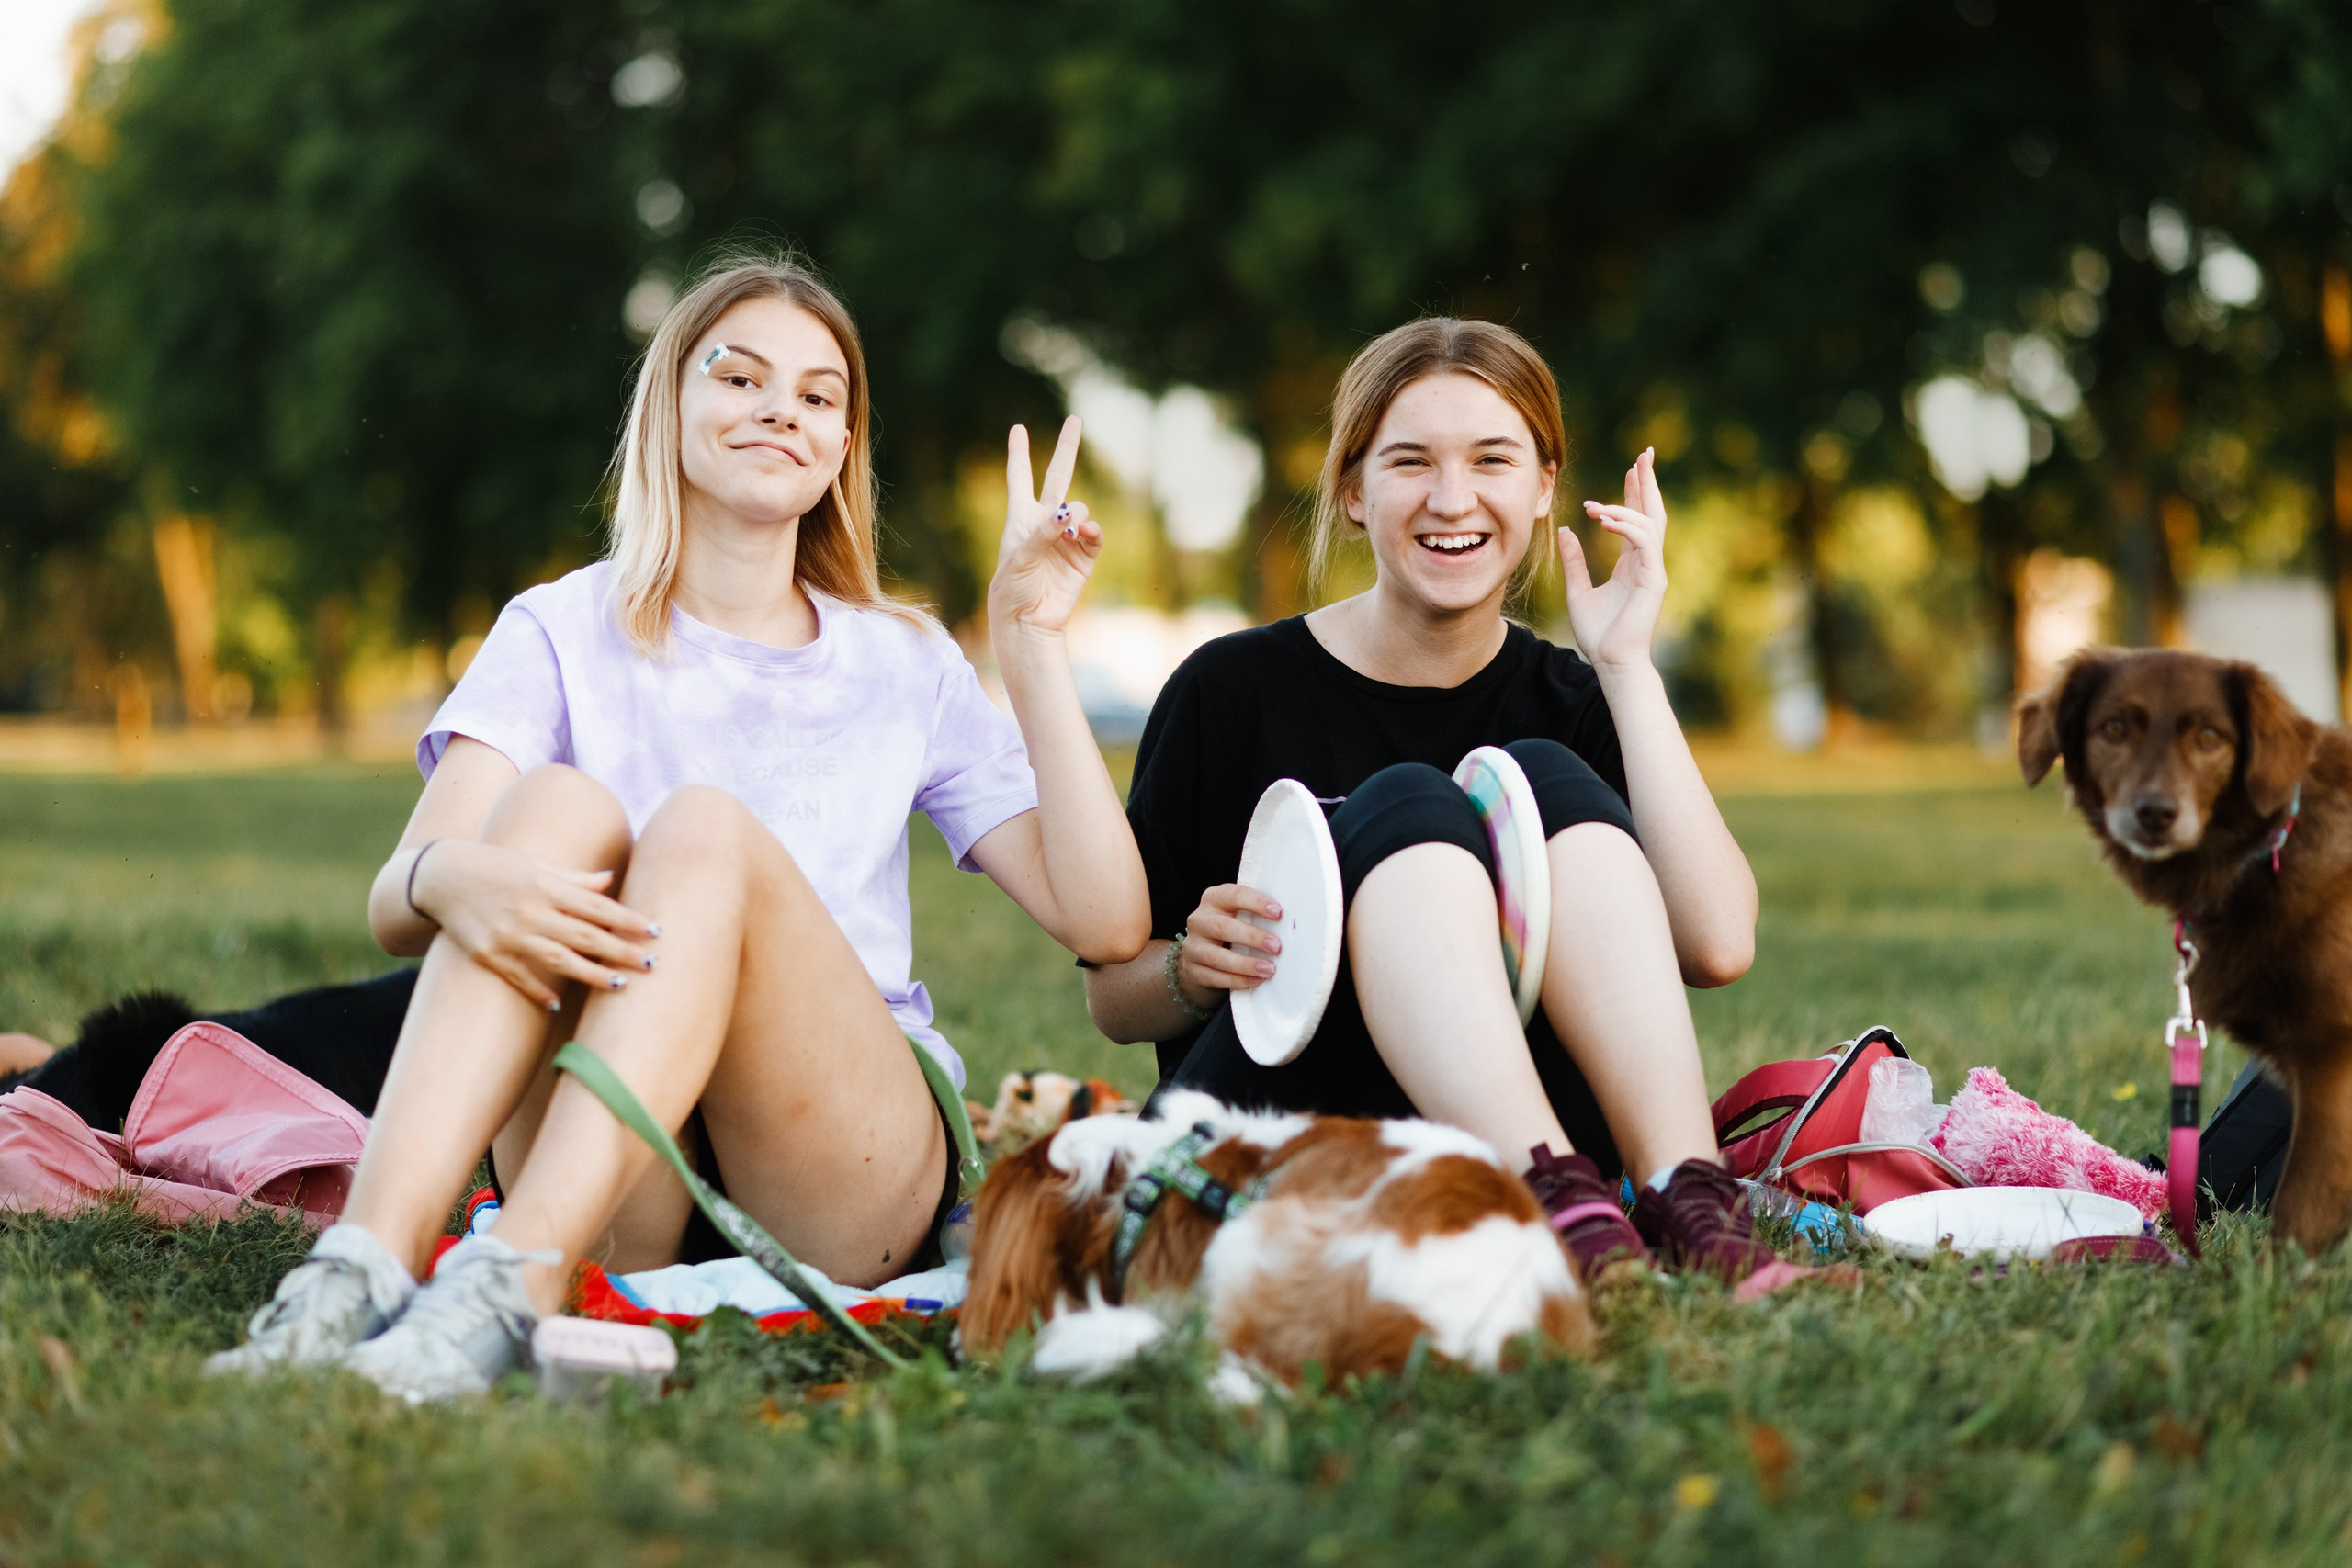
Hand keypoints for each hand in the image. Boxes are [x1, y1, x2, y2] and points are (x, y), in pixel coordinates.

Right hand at [409, 839, 659, 1010]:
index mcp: (546, 886)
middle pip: (585, 936)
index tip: (656, 931)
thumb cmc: (495, 867)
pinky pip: (519, 978)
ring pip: (558, 960)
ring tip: (620, 985)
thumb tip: (610, 880)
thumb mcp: (535, 865)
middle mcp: (530, 911)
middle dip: (620, 951)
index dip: (628, 920)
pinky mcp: (486, 954)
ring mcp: (508, 935)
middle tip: (651, 964)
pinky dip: (539, 992)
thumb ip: (574, 878)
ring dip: (591, 974)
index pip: (597, 906)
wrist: (440, 877)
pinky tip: (558, 1004)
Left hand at [987, 415, 1099, 636]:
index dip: (1018, 454)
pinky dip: (1092, 530)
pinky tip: (1086, 532)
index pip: (1020, 478)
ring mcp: (1067, 538)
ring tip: (1071, 527)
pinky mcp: (1084, 556)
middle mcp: (1045, 523)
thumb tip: (1072, 512)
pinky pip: (1094, 534)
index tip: (1018, 430)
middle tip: (1075, 418)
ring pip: (1079, 509)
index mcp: (1021, 518)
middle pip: (1058, 477)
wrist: (1028, 621)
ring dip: (1077, 513)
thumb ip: (1044, 531)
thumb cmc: (1013, 588)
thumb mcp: (1020, 556)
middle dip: (1066, 448)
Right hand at [1173, 883, 1283, 1007]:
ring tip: (1269, 969)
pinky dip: (1237, 980)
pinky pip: (1214, 977)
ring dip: (1245, 964)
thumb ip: (1257, 914)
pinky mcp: (1193, 969)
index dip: (1256, 903)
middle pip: (1223, 927)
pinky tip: (1255, 980)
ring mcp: (1193, 946)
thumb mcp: (1239, 914)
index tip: (1278, 913)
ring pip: (1217, 956)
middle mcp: (1199, 920)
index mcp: (1214, 899)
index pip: (1234, 895)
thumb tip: (1292, 924)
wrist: (1201, 954)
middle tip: (1276, 946)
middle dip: (1252, 937)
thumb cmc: (1231, 929)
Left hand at [1561, 446, 1669, 672]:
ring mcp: (1653, 571)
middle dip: (1648, 483)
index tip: (1631, 467)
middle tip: (1645, 454)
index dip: (1635, 492)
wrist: (1611, 663)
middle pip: (1652, 513)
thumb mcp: (1578, 590)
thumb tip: (1567, 532)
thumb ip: (1574, 561)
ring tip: (1593, 506)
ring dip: (1624, 506)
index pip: (1637, 519)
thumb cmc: (1598, 634)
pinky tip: (1604, 519)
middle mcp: (1646, 563)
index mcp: (1632, 564)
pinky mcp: (1653, 580)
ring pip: (1648, 524)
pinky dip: (1626, 527)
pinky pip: (1644, 543)